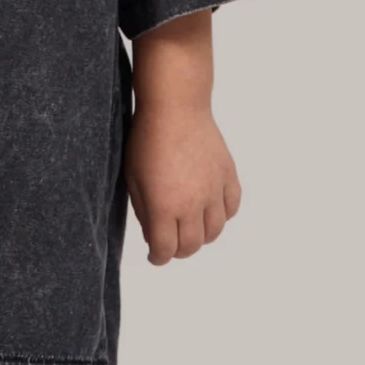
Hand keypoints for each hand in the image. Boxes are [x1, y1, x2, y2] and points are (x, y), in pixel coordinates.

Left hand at [124, 100, 241, 264]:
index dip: (158, 258)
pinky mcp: (228, 175)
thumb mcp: (133, 177)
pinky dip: (223, 215)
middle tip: (171, 246)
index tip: (156, 257)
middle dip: (179, 251)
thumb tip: (155, 234)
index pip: (165, 249)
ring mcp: (214, 190)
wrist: (175, 106)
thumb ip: (144, 210)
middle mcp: (192, 203)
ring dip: (202, 236)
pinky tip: (211, 210)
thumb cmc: (147, 138)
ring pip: (215, 231)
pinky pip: (232, 207)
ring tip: (191, 229)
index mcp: (164, 206)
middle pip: (191, 246)